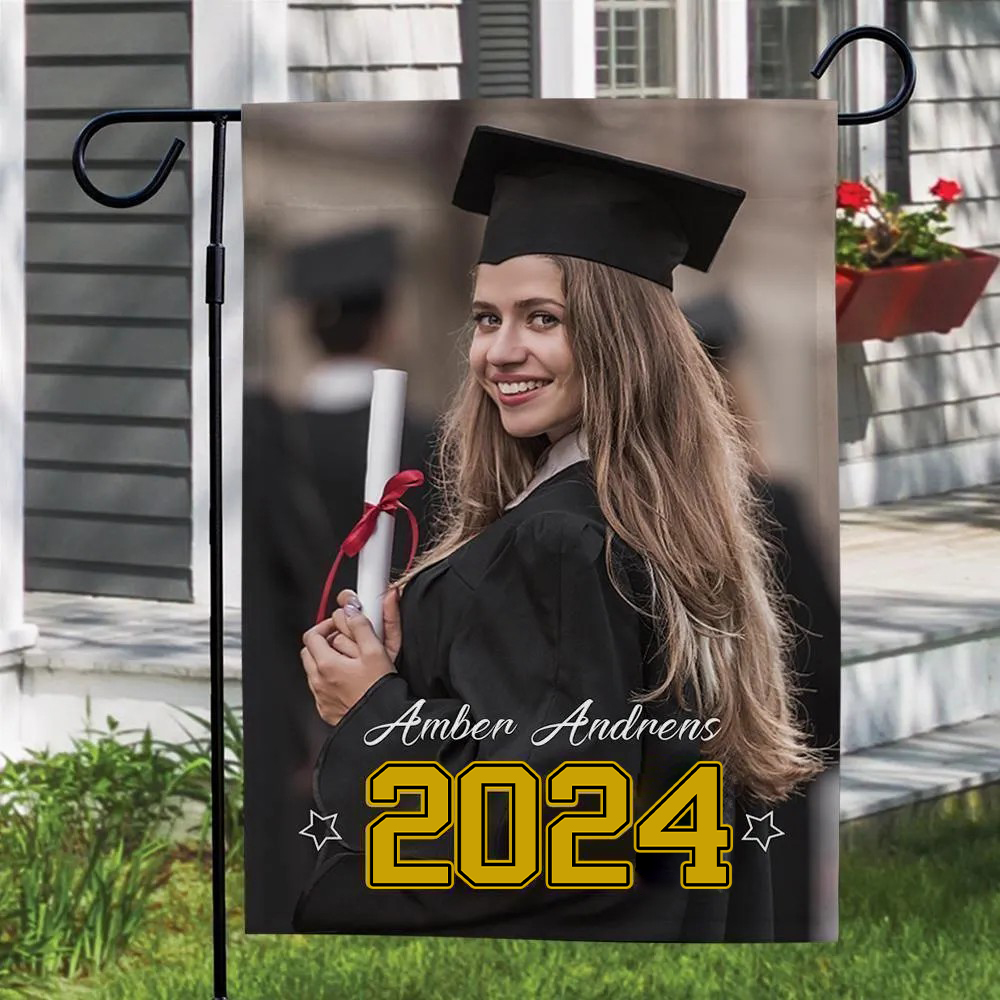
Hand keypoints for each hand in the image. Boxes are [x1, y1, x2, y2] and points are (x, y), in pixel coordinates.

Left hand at [301, 588, 395, 726]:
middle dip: (325, 641)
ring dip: (326, 661)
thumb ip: (360, 627)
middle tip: (344, 640)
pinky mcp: (326, 709)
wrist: (381, 725)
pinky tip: (349, 680)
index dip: (326, 625)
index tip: (340, 624)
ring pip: (314, 670)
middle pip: (309, 651)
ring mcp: (321, 697)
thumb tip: (351, 611)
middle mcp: (318, 681)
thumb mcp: (376, 651)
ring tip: (349, 661)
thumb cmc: (379, 691)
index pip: (312, 635)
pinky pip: (320, 688)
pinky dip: (330, 679)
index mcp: (326, 664)